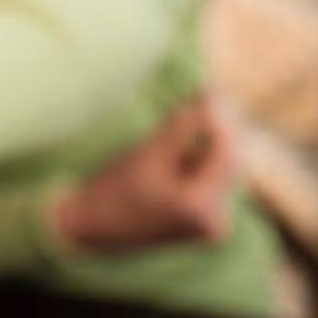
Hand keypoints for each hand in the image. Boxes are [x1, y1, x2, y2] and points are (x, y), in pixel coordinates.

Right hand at [52, 94, 233, 251]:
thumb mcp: (149, 153)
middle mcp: (216, 223)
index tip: (206, 91)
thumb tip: (209, 96)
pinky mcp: (201, 224)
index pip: (226, 154)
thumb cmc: (114, 189)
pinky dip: (194, 164)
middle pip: (226, 164)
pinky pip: (207, 184)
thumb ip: (182, 126)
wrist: (90, 226)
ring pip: (216, 172)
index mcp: (204, 209)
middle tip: (199, 99)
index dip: (219, 120)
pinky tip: (171, 156)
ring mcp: (210, 226)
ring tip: (173, 133)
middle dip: (212, 132)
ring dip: (201, 146)